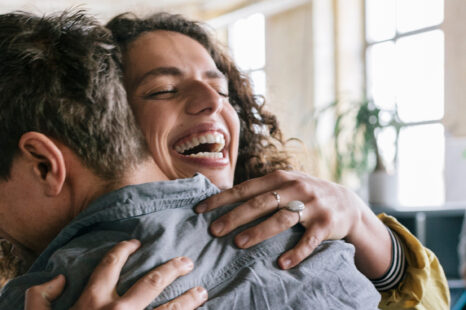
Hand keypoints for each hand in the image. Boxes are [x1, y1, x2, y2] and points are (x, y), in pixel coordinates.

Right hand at [25, 240, 206, 309]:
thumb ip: (40, 297)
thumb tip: (59, 278)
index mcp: (93, 301)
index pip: (111, 264)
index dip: (124, 249)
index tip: (136, 243)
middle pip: (153, 282)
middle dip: (172, 268)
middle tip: (188, 262)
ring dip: (189, 299)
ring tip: (202, 291)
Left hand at [196, 170, 390, 277]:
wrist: (345, 202)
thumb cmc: (304, 194)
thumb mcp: (285, 184)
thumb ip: (260, 189)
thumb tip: (223, 194)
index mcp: (280, 177)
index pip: (246, 188)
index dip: (222, 199)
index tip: (201, 210)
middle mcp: (295, 188)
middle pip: (261, 203)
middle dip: (235, 217)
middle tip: (214, 230)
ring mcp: (311, 205)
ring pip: (282, 220)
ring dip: (259, 232)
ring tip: (239, 244)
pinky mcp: (326, 223)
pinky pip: (309, 240)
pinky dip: (296, 252)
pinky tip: (282, 263)